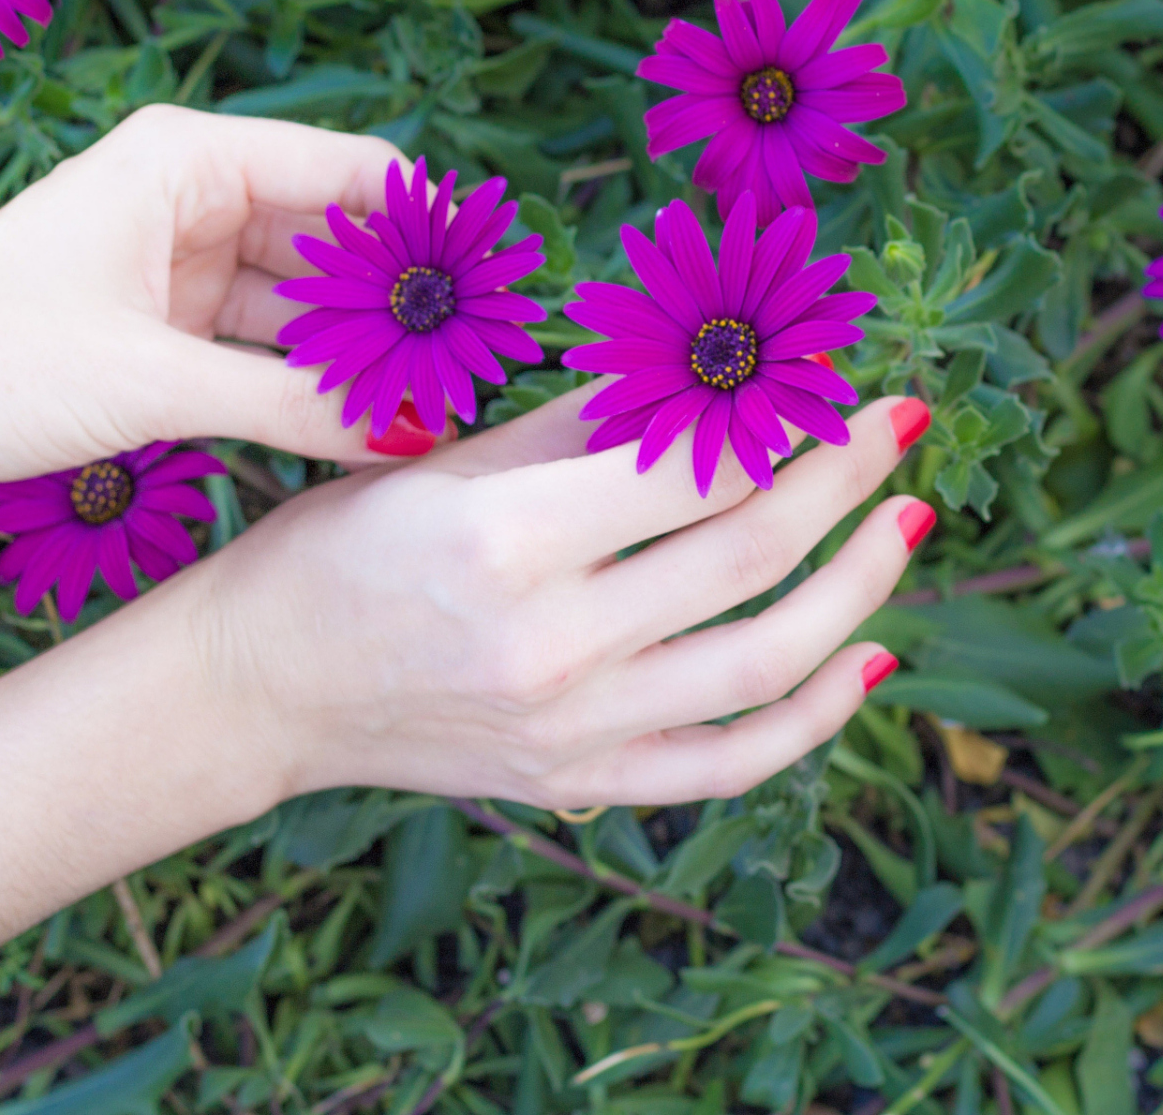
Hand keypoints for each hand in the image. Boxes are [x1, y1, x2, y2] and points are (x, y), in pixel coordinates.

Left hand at [0, 106, 447, 520]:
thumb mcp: (152, 381)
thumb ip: (290, 400)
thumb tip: (410, 429)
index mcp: (186, 161)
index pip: (349, 170)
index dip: (428, 226)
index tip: (497, 286)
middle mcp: (189, 201)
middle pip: (334, 238)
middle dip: (401, 301)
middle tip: (477, 363)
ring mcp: (177, 269)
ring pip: (301, 303)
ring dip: (356, 351)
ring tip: (435, 403)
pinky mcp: (161, 333)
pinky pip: (262, 350)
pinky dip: (305, 385)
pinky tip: (363, 424)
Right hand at [190, 385, 933, 807]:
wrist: (258, 691)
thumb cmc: (335, 551)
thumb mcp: (445, 461)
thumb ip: (584, 426)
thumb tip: (708, 378)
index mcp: (507, 541)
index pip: (695, 469)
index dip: (787, 417)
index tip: (835, 378)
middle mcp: (550, 645)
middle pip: (749, 553)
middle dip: (844, 478)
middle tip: (899, 425)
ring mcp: (571, 730)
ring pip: (767, 660)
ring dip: (858, 584)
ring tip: (903, 524)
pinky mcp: (578, 784)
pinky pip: (730, 762)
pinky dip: (815, 718)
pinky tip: (869, 658)